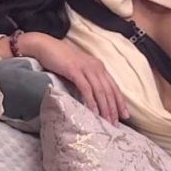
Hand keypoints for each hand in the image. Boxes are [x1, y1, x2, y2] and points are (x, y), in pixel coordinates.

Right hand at [3, 32, 128, 124]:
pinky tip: (93, 111)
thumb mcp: (79, 69)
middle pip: (109, 90)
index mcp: (99, 67)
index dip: (120, 102)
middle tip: (116, 124)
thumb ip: (88, 79)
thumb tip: (93, 97)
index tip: (125, 116)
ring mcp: (86, 68)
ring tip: (107, 121)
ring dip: (105, 107)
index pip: (113, 86)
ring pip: (100, 90)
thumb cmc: (61, 59)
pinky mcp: (74, 70)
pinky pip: (86, 88)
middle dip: (114, 108)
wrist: (45, 46)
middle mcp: (96, 67)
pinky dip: (91, 101)